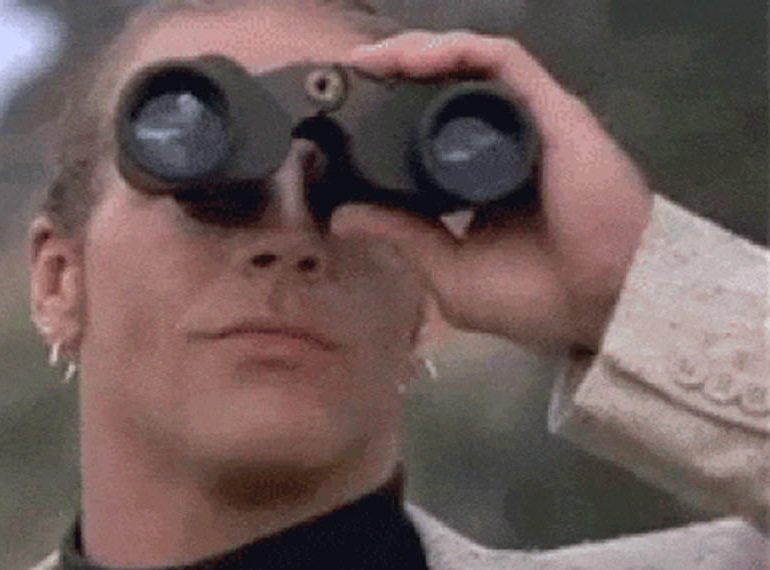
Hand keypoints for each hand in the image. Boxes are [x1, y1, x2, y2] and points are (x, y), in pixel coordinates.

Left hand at [331, 30, 653, 351]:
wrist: (605, 302)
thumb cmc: (539, 296)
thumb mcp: (449, 271)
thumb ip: (402, 237)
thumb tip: (344, 217)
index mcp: (478, 176)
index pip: (429, 125)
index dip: (387, 110)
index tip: (341, 114)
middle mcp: (503, 139)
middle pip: (446, 85)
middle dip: (395, 71)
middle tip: (350, 76)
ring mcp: (528, 121)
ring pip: (469, 63)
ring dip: (416, 51)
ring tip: (373, 59)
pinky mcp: (551, 108)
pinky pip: (502, 59)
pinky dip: (457, 49)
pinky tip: (415, 57)